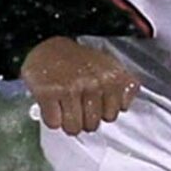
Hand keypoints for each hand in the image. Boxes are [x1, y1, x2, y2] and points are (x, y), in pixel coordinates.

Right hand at [20, 36, 140, 135]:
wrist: (45, 43)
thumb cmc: (77, 59)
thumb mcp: (109, 67)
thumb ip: (125, 86)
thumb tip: (124, 106)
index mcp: (112, 78)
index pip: (110, 116)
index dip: (100, 113)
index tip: (93, 105)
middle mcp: (94, 83)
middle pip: (92, 125)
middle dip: (83, 120)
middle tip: (76, 106)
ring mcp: (70, 89)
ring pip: (73, 127)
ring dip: (67, 122)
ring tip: (65, 108)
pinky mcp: (48, 93)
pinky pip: (54, 123)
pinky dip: (52, 118)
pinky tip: (53, 106)